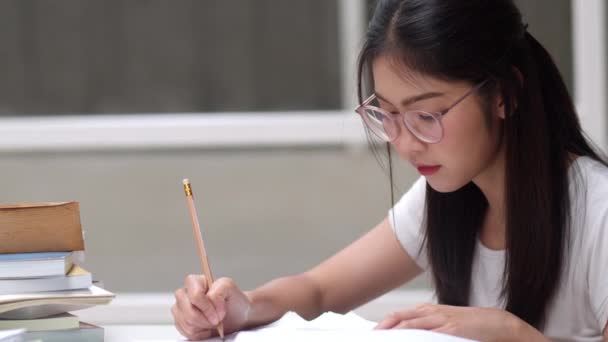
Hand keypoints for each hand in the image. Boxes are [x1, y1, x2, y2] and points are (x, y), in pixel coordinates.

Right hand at [172, 274, 250, 339]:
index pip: (195, 295)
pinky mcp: (180, 322)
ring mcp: (180, 309)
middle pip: (188, 311)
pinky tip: (206, 328)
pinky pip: (186, 333)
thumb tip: (210, 299)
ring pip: (187, 323)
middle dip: (205, 319)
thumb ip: (220, 289)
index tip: (218, 315)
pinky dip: (199, 334)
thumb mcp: (230, 288)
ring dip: (203, 326)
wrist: (235, 316)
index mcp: (194, 282)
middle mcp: (184, 294)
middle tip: (217, 320)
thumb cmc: (231, 300)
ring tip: (213, 322)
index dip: (206, 308)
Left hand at [376, 303, 524, 341]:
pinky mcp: (451, 329)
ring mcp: (440, 320)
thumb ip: (426, 328)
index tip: (371, 334)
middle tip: (370, 337)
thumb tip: (407, 336)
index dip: (382, 325)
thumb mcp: (444, 323)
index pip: (398, 316)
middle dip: (383, 329)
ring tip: (382, 340)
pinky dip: (415, 338)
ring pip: (410, 326)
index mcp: (427, 311)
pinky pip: (428, 335)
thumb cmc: (469, 325)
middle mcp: (430, 312)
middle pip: (399, 319)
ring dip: (394, 334)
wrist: (496, 322)